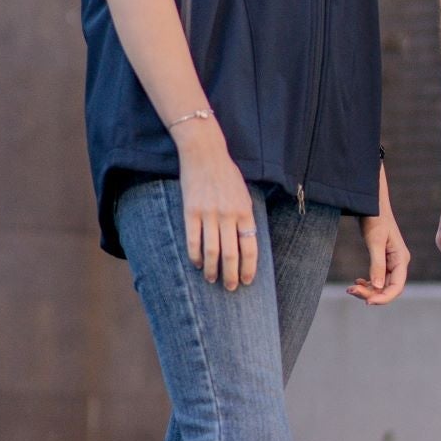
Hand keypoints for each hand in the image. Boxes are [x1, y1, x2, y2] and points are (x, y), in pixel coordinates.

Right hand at [175, 120, 257, 288]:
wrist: (204, 153)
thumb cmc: (226, 174)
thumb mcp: (244, 194)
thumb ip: (245, 217)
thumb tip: (245, 243)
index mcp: (245, 211)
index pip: (250, 247)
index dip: (249, 267)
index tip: (247, 281)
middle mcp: (228, 215)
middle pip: (231, 254)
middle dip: (231, 275)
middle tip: (230, 288)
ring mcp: (209, 214)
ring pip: (212, 251)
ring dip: (213, 269)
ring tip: (212, 279)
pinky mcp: (191, 212)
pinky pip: (193, 240)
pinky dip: (195, 256)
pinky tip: (197, 264)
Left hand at [349, 175, 409, 306]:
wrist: (370, 202)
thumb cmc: (375, 217)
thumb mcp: (375, 241)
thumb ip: (377, 265)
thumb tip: (378, 287)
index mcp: (401, 259)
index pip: (397, 287)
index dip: (383, 298)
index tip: (366, 302)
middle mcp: (399, 262)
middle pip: (389, 288)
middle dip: (372, 294)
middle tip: (351, 292)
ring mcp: (391, 262)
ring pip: (382, 285)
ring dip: (368, 290)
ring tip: (351, 289)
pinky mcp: (383, 259)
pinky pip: (378, 278)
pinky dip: (368, 284)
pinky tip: (357, 283)